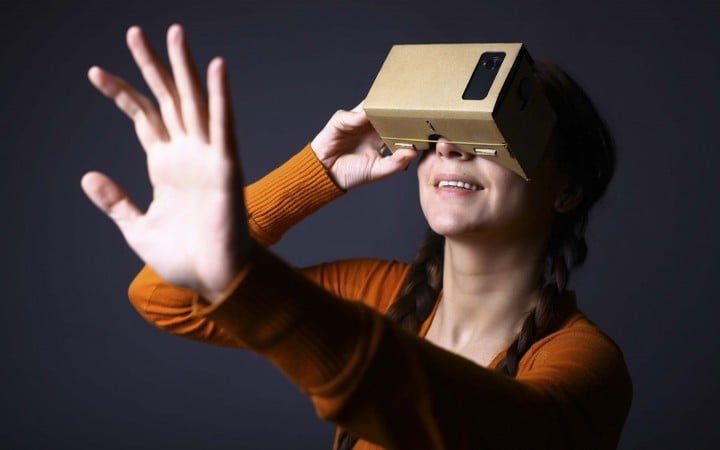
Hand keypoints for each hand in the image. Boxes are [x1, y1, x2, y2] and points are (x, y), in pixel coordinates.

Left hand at [82, 24, 248, 301]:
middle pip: (167, 99)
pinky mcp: (226, 167)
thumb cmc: (182, 257)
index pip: (143, 117)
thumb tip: (88, 177)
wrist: (214, 279)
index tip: (94, 72)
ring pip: (193, 103)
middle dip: (151, 66)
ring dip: (184, 68)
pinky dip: (220, 98)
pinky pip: (223, 126)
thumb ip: (115, 201)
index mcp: (165, 166)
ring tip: (174, 33)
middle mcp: (186, 154)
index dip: (122, 93)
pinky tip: (216, 69)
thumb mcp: (137, 227)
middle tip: (135, 32)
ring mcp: (207, 157)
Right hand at [310, 103, 418, 189]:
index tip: (425, 122)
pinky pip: (357, 112)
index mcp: (380, 139)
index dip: (409, 124)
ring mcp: (356, 121)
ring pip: (373, 108)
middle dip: (399, 109)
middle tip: (417, 104)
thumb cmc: (350, 173)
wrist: (326, 174)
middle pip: (387, 113)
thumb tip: (413, 152)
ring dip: (385, 104)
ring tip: (400, 99)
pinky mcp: (343, 119)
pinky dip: (367, 110)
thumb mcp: (377, 171)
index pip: (397, 127)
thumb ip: (395, 163)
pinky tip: (378, 109)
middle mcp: (369, 127)